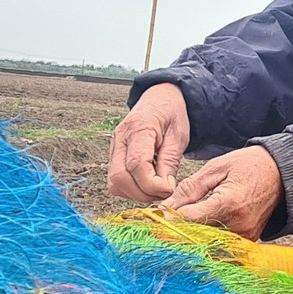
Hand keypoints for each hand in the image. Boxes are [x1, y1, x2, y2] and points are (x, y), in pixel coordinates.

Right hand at [108, 83, 189, 201]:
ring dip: (136, 194)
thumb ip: (170, 161)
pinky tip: (147, 184)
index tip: (168, 189)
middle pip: (120, 178)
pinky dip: (131, 190)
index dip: (152, 185)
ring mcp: (114, 148)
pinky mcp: (114, 157)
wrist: (160, 100)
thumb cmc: (171, 114)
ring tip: (156, 188)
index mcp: (139, 128)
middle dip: (143, 193)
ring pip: (115, 184)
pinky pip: (116, 182)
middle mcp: (120, 139)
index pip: (137, 165)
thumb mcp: (179, 135)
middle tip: (163, 192)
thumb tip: (164, 188)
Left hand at [162, 145, 281, 240]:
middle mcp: (239, 224)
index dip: (171, 219)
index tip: (157, 218)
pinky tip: (202, 228)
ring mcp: (246, 235)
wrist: (282, 172)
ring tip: (184, 224)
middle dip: (180, 230)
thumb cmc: (249, 165)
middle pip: (197, 235)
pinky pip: (223, 244)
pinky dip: (209, 237)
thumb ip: (190, 189)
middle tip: (166, 224)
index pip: (190, 219)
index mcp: (228, 203)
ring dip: (194, 236)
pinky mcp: (249, 240)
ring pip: (209, 243)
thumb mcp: (216, 168)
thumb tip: (166, 206)